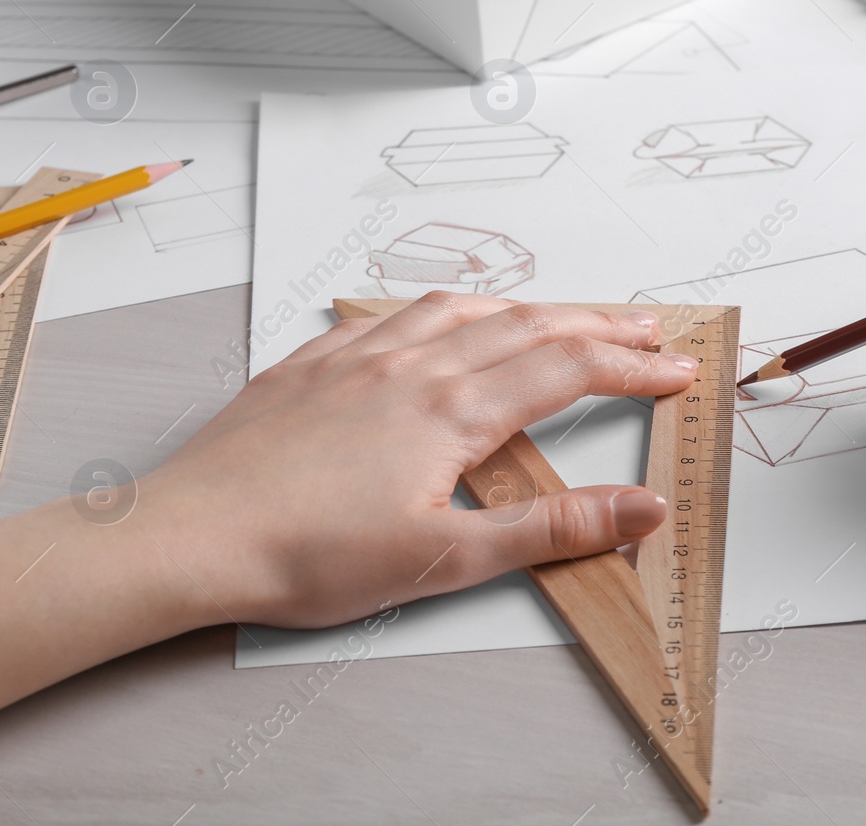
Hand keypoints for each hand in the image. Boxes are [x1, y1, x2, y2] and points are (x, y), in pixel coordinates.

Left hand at [135, 294, 697, 628]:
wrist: (188, 536)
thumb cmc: (304, 558)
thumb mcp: (445, 560)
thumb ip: (551, 530)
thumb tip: (641, 509)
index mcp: (454, 409)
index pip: (569, 369)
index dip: (633, 366)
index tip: (677, 369)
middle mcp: (414, 365)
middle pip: (530, 324)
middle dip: (599, 323)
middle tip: (647, 328)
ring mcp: (359, 356)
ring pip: (464, 306)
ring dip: (527, 305)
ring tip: (561, 313)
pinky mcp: (311, 364)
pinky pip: (392, 311)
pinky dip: (443, 305)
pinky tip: (438, 315)